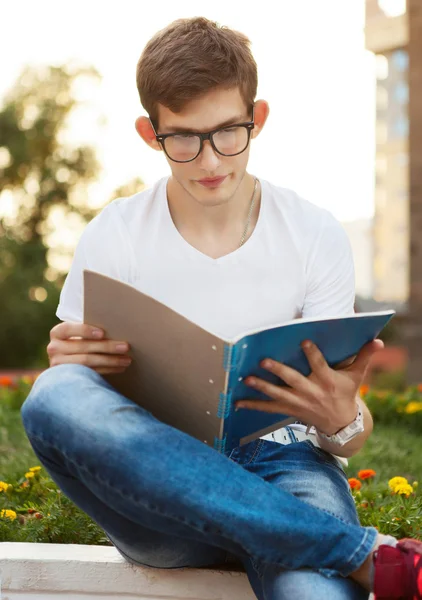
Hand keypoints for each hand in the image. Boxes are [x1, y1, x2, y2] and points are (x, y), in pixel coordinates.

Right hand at [47, 322, 131, 374]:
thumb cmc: (79, 341)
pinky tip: (119, 368)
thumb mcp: (79, 334)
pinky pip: (89, 373)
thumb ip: (90, 331)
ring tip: (127, 360)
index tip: (102, 333)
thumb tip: (117, 328)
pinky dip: (107, 369)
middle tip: (125, 347)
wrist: (68, 361)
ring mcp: (58, 364)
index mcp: (57, 332)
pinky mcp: (66, 377)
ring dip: (110, 360)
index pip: (69, 329)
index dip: (85, 330)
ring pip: (87, 361)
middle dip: (107, 346)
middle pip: (83, 347)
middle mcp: (54, 348)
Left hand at [236, 338, 383, 435]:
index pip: (319, 364)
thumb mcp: (357, 375)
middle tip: (264, 360)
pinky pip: (269, 409)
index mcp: (327, 380)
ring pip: (278, 394)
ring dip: (261, 387)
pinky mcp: (290, 410)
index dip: (312, 353)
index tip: (303, 341)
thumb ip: (364, 356)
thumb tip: (378, 340)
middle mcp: (311, 392)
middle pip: (293, 380)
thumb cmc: (347, 392)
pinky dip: (253, 405)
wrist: (342, 423)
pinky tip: (237, 402)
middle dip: (278, 371)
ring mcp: (299, 402)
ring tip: (246, 379)